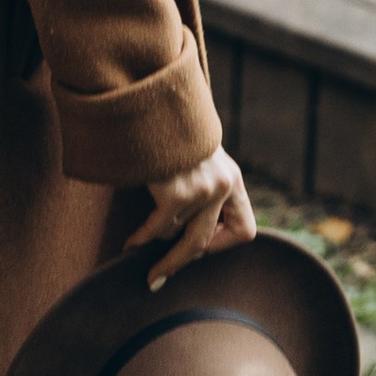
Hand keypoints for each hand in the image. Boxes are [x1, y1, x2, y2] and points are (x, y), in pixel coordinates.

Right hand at [125, 145, 255, 288]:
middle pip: (205, 244)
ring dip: (155, 242)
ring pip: (177, 237)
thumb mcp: (197, 160)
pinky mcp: (178, 192)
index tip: (199, 248)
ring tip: (136, 245)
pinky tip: (130, 243)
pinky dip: (141, 239)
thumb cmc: (169, 131)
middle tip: (157, 279)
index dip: (222, 246)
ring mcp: (203, 190)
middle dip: (177, 264)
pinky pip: (158, 230)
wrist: (153, 97)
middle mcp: (225, 185)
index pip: (245, 231)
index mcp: (233, 179)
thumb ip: (201, 190)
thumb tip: (182, 243)